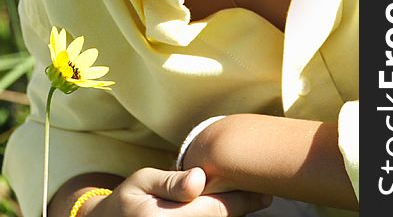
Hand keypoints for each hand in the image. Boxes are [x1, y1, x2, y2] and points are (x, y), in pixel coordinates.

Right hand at [85, 167, 271, 216]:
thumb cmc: (127, 199)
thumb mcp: (142, 181)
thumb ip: (170, 182)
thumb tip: (199, 179)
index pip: (215, 209)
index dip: (242, 200)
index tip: (264, 192)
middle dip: (243, 207)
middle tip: (265, 196)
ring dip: (233, 213)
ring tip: (254, 200)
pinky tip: (229, 208)